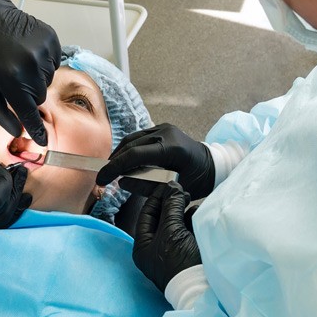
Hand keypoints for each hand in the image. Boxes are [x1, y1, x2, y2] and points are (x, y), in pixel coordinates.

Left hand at [0, 0, 61, 145]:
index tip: (44, 140)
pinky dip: (44, 63)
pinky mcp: (51, 38)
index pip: (29, 112)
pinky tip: (28, 53)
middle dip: (28, 94)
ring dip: (36, 77)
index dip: (36, 128)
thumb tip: (17, 130)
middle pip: (39, 97)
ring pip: (47, 80)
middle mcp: (30, 64)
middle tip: (13, 79)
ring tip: (18, 62)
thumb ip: (1, 112)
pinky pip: (54, 62)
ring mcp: (43, 50)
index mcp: (11, 78)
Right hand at [96, 123, 214, 199]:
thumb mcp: (172, 189)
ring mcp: (163, 128)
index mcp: (171, 148)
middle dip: (114, 162)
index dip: (114, 167)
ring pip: (132, 140)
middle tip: (103, 177)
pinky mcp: (161, 128)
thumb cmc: (198, 180)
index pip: (134, 155)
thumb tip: (122, 181)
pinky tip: (124, 162)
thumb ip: (146, 186)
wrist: (214, 165)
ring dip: (119, 155)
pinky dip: (128, 150)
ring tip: (111, 170)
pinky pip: (138, 138)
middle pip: (130, 145)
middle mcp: (166, 132)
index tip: (102, 179)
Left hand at [133, 182, 201, 292]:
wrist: (203, 288)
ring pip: (176, 225)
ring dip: (183, 211)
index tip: (168, 185)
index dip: (156, 198)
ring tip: (191, 200)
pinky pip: (187, 233)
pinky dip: (192, 222)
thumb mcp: (172, 230)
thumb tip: (171, 187)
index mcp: (143, 247)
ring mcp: (172, 253)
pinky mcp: (187, 254)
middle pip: (161, 220)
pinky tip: (198, 213)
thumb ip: (171, 207)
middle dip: (171, 204)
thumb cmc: (181, 261)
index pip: (146, 216)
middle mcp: (155, 250)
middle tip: (182, 191)